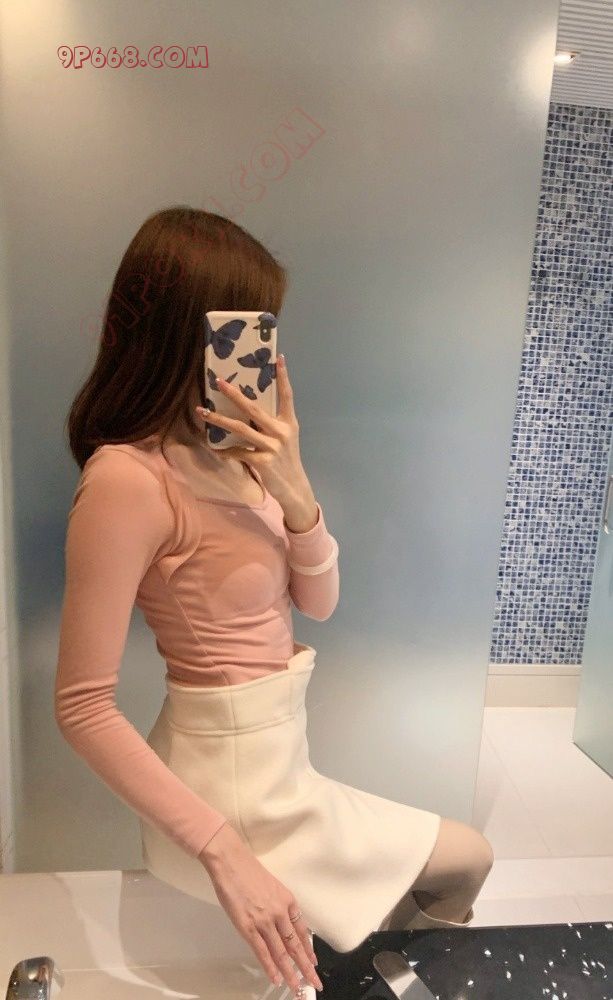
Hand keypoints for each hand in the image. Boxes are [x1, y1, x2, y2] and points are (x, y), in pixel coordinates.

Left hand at [194, 354, 312, 510]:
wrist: (294, 487)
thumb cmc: (286, 460)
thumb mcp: (285, 439)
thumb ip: (271, 425)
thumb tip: (247, 411)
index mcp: (289, 423)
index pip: (286, 395)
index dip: (283, 377)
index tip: (278, 358)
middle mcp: (281, 432)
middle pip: (253, 408)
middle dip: (234, 394)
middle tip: (218, 382)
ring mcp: (272, 446)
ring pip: (240, 428)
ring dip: (218, 419)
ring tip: (202, 412)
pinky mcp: (262, 462)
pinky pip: (237, 452)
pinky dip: (225, 451)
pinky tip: (215, 449)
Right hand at [198, 823, 321, 994]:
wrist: (230, 861)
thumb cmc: (247, 870)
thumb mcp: (271, 886)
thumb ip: (278, 905)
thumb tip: (281, 923)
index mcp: (287, 900)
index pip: (302, 931)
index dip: (308, 949)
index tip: (314, 963)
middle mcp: (280, 912)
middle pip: (296, 945)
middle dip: (306, 967)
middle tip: (315, 983)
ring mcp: (264, 921)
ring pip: (281, 953)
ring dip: (291, 973)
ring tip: (298, 988)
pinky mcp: (248, 927)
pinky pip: (262, 952)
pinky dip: (270, 967)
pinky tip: (276, 979)